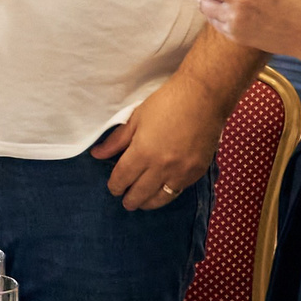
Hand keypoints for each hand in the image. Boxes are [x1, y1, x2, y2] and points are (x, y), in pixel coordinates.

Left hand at [91, 71, 227, 209]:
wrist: (204, 97)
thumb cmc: (166, 102)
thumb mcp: (136, 118)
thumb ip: (117, 140)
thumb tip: (97, 154)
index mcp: (142, 152)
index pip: (122, 178)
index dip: (115, 186)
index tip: (114, 188)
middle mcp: (161, 167)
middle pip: (140, 193)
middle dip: (130, 199)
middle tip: (126, 200)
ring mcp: (181, 172)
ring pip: (160, 198)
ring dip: (148, 203)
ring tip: (142, 202)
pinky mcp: (197, 172)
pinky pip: (178, 191)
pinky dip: (167, 194)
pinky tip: (162, 192)